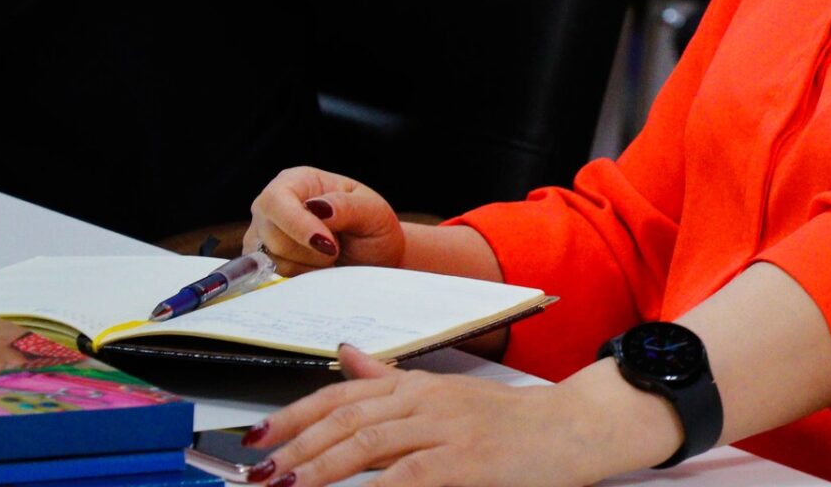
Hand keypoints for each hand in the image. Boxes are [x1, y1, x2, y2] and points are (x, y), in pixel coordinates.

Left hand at [243, 345, 680, 486]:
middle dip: (295, 449)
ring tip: (285, 486)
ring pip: (368, 444)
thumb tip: (345, 356)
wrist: (574, 427)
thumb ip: (391, 378)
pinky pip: (407, 475)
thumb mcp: (448, 391)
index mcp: (417, 386)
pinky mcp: (465, 462)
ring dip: (319, 468)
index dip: (294, 415)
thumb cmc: (510, 422)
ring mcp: (446, 430)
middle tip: (257, 475)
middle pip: (346, 419)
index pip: (341, 395)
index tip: (255, 440)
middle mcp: (426, 401)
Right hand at [245, 166, 404, 275]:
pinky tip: (318, 266)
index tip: (327, 244)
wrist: (374, 259)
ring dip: (308, 263)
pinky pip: (273, 273)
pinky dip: (301, 274)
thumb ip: (346, 206)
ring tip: (330, 254)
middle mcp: (275, 203)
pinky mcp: (265, 258)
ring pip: (271, 257)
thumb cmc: (373, 229)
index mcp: (299, 180)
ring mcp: (265, 231)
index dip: (298, 225)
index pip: (277, 200)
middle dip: (310, 250)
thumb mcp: (373, 212)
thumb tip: (316, 206)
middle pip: (272, 233)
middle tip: (337, 248)